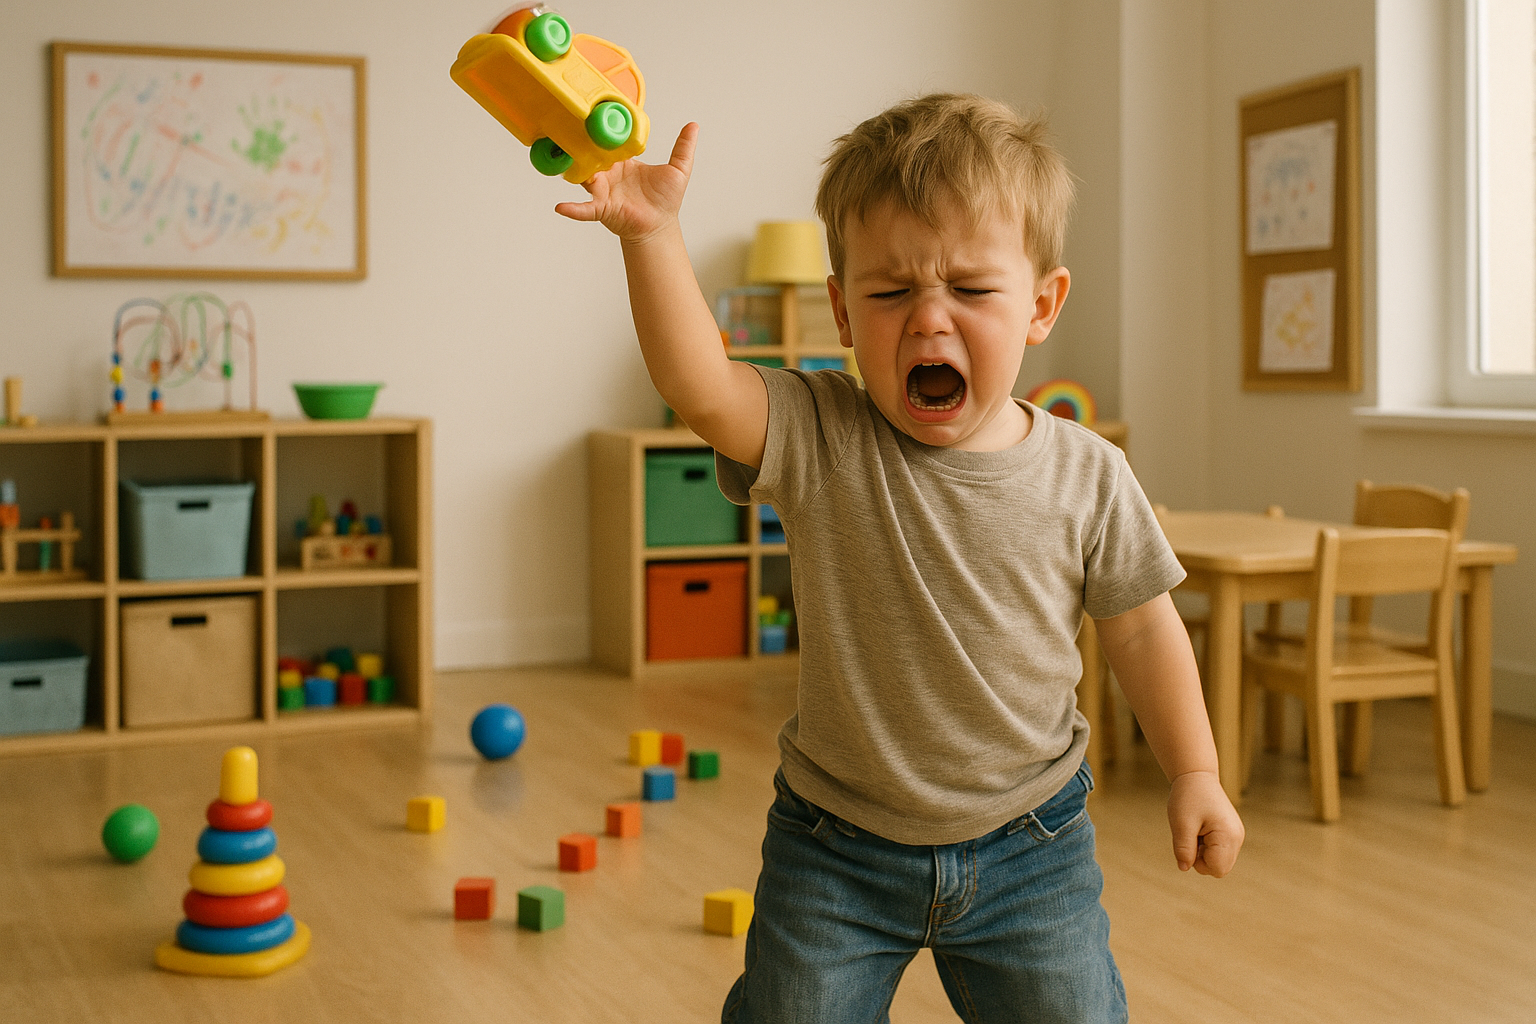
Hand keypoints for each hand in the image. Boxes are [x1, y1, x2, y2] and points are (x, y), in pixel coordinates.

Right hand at [554, 123, 698, 240]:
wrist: (659, 225)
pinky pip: (584, 209)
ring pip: (584, 176)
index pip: (611, 141)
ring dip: (575, 169)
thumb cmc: (665, 200)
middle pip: (591, 155)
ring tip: (564, 158)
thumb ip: (683, 148)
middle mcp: (609, 173)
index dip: (605, 129)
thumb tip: (693, 125)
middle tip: (574, 128)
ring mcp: (602, 190)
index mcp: (624, 162)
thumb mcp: (678, 170)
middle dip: (583, 143)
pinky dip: (573, 209)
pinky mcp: (601, 208)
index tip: (598, 113)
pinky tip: (562, 207)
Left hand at [1167, 770, 1243, 876]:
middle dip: (1201, 858)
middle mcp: (1237, 838)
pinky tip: (1200, 829)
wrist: (1196, 776)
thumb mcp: (1181, 824)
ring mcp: (1236, 836)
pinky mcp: (1231, 833)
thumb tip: (1184, 868)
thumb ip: (1183, 849)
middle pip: (1219, 868)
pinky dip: (1206, 846)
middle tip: (1191, 835)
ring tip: (1196, 830)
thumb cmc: (1188, 797)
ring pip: (1218, 861)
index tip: (1189, 841)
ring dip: (1203, 852)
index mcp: (1228, 836)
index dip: (1198, 863)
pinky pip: (1218, 851)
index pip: (1217, 869)